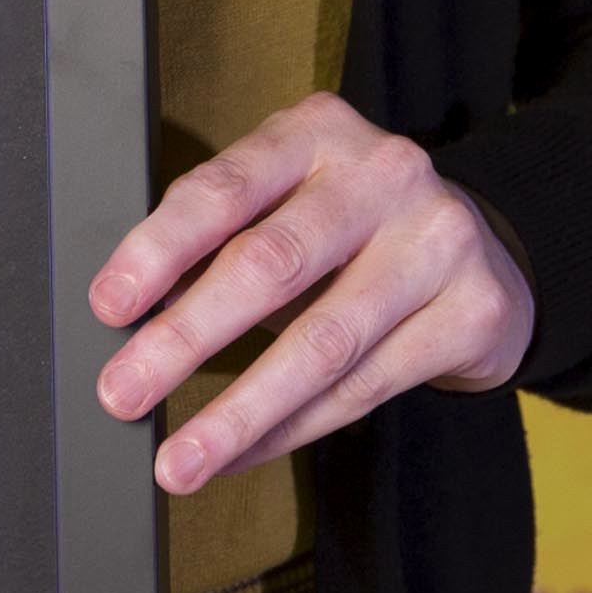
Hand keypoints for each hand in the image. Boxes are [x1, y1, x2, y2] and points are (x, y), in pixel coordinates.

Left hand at [89, 94, 531, 491]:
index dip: (160, 249)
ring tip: (180, 460)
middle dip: (185, 339)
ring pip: (322, 343)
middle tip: (122, 393)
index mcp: (317, 132)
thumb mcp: (286, 206)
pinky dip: (291, 428)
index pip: (224, 189)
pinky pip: (364, 386)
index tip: (109, 305)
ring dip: (238, 412)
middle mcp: (383, 174)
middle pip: (270, 264)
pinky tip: (242, 452)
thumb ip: (218, 242)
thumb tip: (130, 321)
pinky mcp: (472, 310)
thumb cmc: (352, 232)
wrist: (482, 257)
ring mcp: (436, 242)